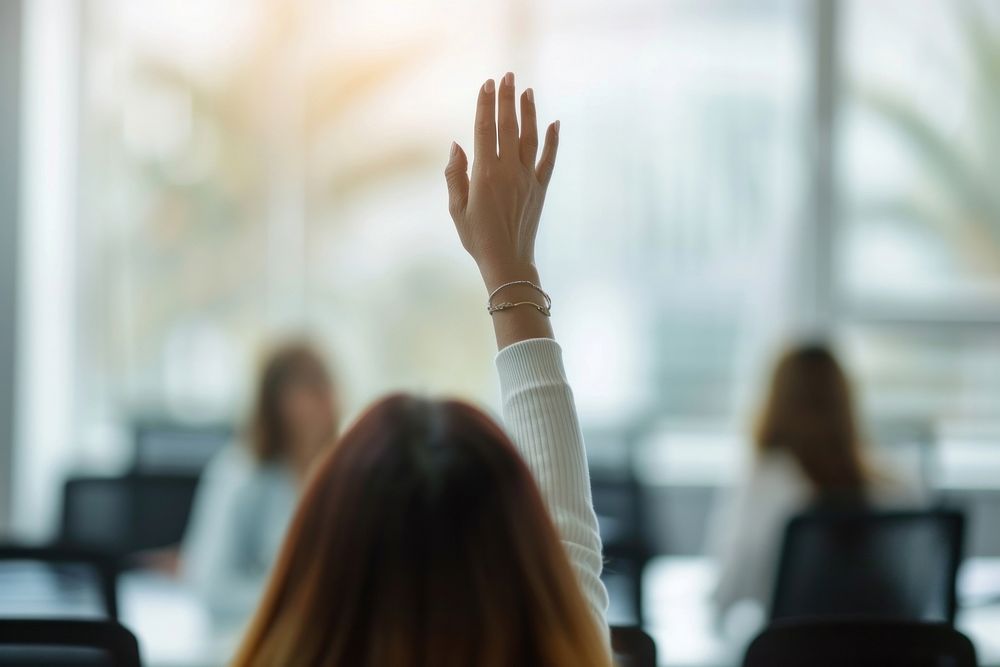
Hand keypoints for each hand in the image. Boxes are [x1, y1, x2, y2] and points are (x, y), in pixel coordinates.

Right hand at [445, 72, 559, 289]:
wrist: (507, 261)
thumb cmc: (477, 237)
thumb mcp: (456, 208)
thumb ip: (454, 174)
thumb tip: (456, 144)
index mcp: (484, 174)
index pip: (484, 129)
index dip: (485, 104)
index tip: (487, 83)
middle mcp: (508, 171)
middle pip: (508, 126)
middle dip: (507, 99)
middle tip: (507, 75)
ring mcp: (527, 179)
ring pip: (530, 137)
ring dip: (529, 112)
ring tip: (527, 91)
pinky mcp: (541, 189)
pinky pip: (548, 159)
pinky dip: (553, 140)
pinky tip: (555, 123)